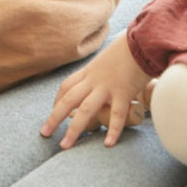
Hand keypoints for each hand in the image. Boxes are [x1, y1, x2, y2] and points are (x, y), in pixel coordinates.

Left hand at [40, 32, 152, 148]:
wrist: (142, 39)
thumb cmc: (129, 47)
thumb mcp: (109, 57)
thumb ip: (105, 70)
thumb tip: (109, 77)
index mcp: (90, 70)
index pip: (66, 86)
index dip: (57, 100)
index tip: (54, 111)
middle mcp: (94, 79)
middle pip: (68, 100)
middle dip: (54, 118)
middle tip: (44, 133)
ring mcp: (107, 86)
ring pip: (85, 110)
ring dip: (73, 129)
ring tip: (65, 146)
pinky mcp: (123, 91)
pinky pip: (116, 114)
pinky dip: (112, 130)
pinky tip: (108, 144)